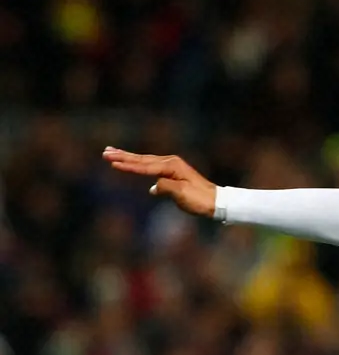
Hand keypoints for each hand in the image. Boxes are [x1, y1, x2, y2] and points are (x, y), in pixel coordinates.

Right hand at [102, 147, 216, 217]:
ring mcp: (172, 166)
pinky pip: (151, 166)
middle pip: (142, 159)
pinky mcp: (173, 172)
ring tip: (112, 152)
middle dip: (123, 156)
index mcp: (171, 166)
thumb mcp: (182, 195)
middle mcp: (170, 162)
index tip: (112, 162)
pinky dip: (139, 164)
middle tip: (105, 152)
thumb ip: (165, 188)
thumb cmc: (200, 200)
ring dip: (128, 157)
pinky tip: (131, 163)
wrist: (217, 202)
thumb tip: (153, 187)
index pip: (145, 166)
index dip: (128, 165)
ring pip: (145, 160)